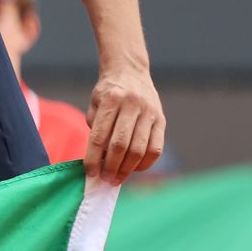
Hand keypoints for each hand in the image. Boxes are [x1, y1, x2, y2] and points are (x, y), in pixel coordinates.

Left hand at [84, 66, 164, 183]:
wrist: (129, 71)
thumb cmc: (108, 92)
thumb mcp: (95, 103)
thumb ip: (96, 127)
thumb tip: (99, 159)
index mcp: (110, 99)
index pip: (100, 136)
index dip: (93, 158)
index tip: (89, 173)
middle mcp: (131, 104)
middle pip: (121, 145)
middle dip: (112, 167)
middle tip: (105, 180)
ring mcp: (149, 112)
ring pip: (139, 149)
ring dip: (128, 169)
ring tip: (118, 179)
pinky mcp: (161, 119)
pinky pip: (156, 148)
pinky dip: (145, 163)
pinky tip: (135, 169)